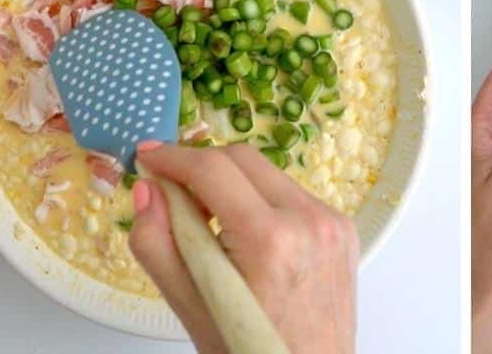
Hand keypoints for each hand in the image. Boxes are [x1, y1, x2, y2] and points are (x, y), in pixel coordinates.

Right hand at [129, 142, 357, 353]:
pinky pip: (294, 196)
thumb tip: (147, 188)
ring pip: (270, 175)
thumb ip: (157, 244)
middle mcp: (309, 220)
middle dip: (202, 166)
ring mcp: (333, 222)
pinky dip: (264, 203)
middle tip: (171, 191)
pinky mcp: (345, 228)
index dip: (174, 157)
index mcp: (269, 240)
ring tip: (210, 223)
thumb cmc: (246, 352)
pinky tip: (248, 237)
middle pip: (244, 160)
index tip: (147, 157)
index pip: (213, 170)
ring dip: (234, 185)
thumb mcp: (188, 306)